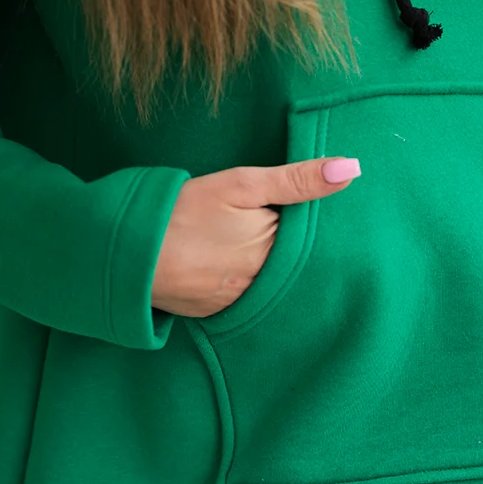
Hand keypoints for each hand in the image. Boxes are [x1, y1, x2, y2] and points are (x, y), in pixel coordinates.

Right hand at [152, 157, 360, 317]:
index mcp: (277, 251)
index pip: (310, 239)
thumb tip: (351, 169)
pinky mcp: (219, 314)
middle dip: (289, 248)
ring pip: (269, 283)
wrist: (132, 257)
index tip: (301, 212)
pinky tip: (228, 268)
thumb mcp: (242, 185)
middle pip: (291, 264)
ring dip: (267, 270)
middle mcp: (266, 284)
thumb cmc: (183, 214)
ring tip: (243, 247)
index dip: (307, 223)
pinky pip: (244, 299)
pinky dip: (244, 284)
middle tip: (263, 227)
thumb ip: (296, 180)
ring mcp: (242, 302)